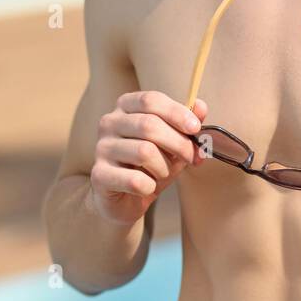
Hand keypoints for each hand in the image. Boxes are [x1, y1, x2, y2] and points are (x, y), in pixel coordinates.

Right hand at [89, 90, 207, 226]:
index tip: (196, 128)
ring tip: (163, 174)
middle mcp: (109, 123)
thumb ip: (187, 125)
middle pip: (149, 125)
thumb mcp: (174, 144)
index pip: (151, 100)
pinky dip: (150, 186)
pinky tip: (148, 187)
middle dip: (179, 144)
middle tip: (192, 158)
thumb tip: (201, 106)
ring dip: (164, 167)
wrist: (124, 200)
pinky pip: (135, 180)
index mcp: (126, 107)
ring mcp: (102, 148)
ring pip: (144, 152)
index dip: (177, 112)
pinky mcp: (99, 175)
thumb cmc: (151, 165)